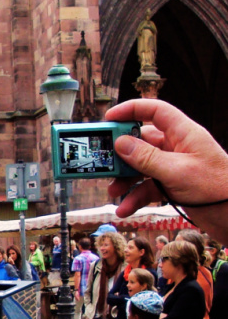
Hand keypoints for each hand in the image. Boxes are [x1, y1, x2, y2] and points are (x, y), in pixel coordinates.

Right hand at [107, 99, 227, 237]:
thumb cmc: (216, 187)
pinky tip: (125, 208)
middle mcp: (177, 147)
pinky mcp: (171, 185)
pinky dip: (134, 197)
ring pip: (140, 167)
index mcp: (183, 134)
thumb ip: (146, 158)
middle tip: (102, 161)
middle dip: (121, 154)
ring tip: (112, 191)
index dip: (131, 110)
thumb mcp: (176, 171)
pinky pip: (146, 187)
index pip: (155, 111)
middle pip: (141, 142)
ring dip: (124, 180)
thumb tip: (120, 143)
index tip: (109, 118)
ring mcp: (173, 167)